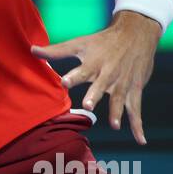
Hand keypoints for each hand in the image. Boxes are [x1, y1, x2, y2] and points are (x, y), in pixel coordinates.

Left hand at [30, 10, 161, 143]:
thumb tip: (31, 50)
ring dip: (117, 111)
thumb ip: (56, 51)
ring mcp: (122, 83)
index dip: (73, 76)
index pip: (82, 69)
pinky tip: (141, 140)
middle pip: (101, 85)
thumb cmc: (103, 41)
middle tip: (87, 104)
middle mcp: (108, 73)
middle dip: (94, 94)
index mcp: (94, 62)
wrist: (136, 33)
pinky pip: (136, 110)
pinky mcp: (134, 90)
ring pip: (120, 99)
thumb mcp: (81, 43)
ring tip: (114, 125)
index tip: (64, 82)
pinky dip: (138, 126)